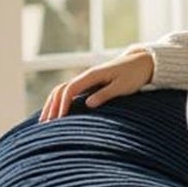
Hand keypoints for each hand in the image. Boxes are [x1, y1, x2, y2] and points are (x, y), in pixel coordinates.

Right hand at [39, 51, 154, 121]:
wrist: (143, 62)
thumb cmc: (135, 75)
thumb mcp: (123, 86)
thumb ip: (106, 94)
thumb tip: (88, 104)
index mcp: (92, 75)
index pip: (70, 90)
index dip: (62, 105)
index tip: (59, 120)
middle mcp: (86, 76)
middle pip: (60, 90)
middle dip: (51, 106)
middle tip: (44, 124)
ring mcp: (87, 80)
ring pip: (63, 90)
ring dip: (53, 104)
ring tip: (45, 121)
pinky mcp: (90, 84)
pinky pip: (70, 92)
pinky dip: (60, 101)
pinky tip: (57, 113)